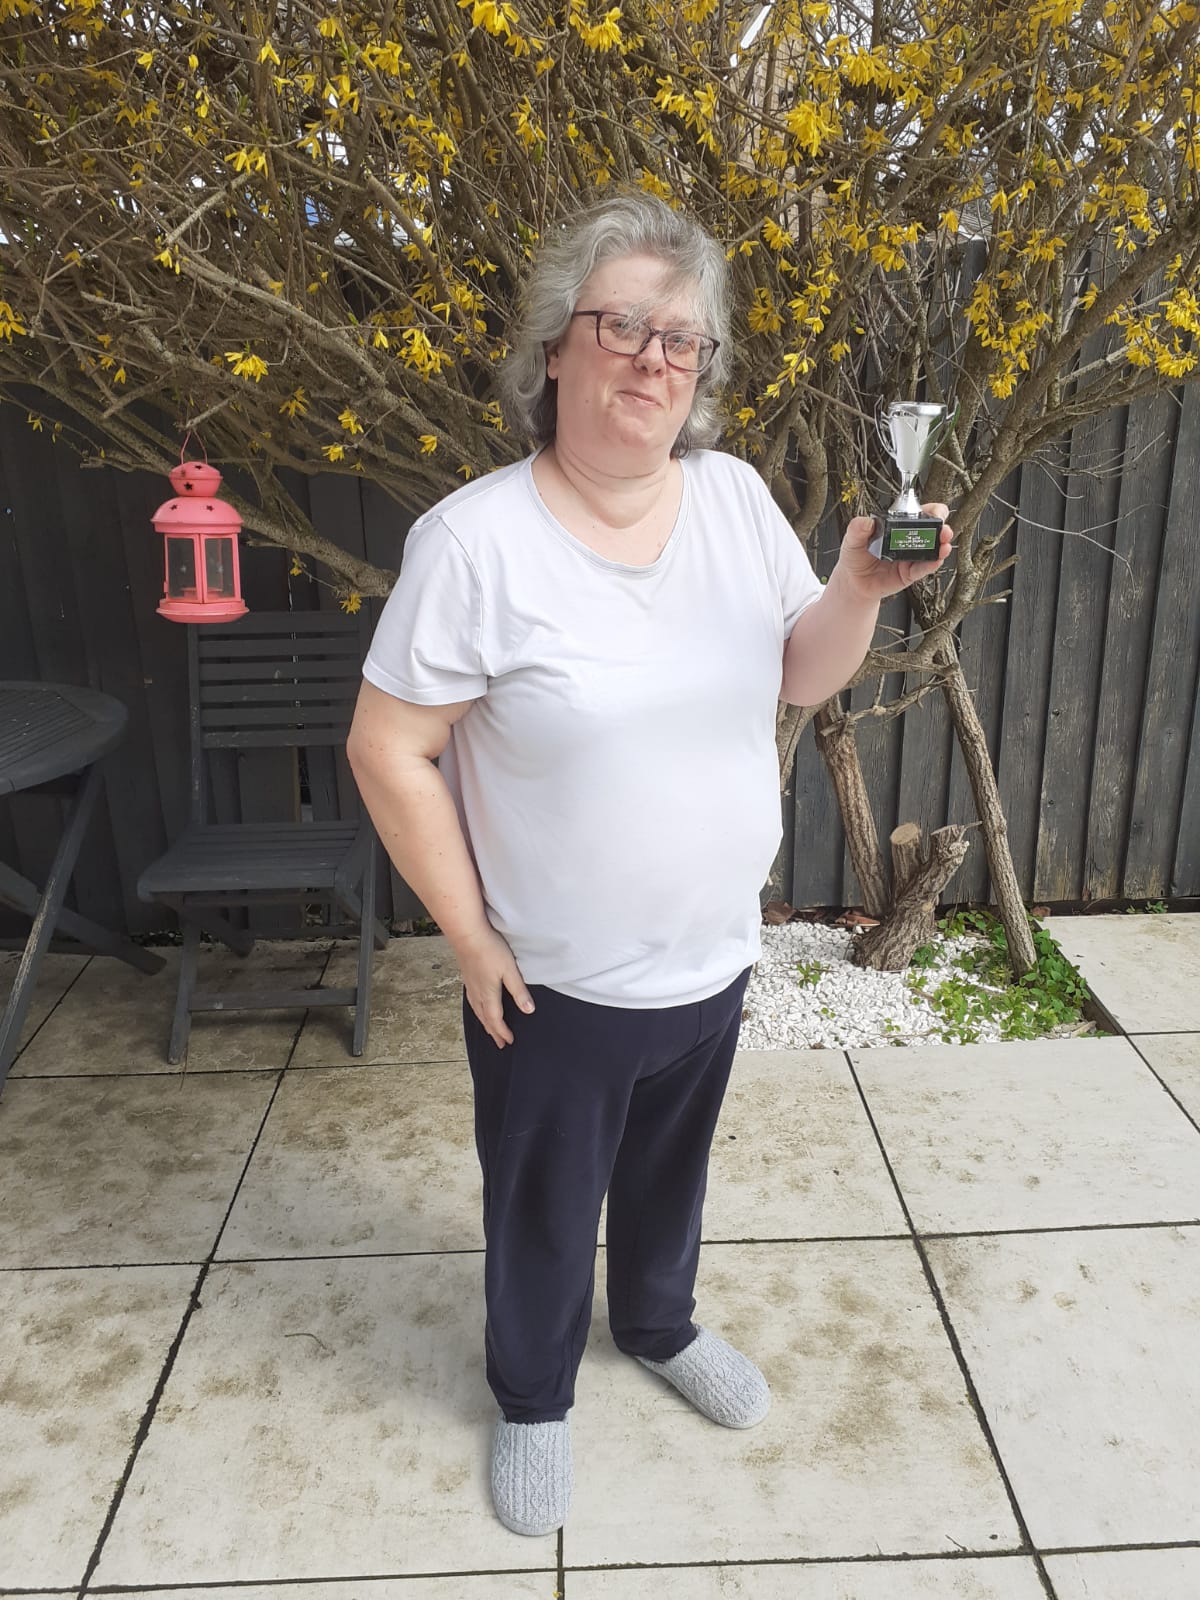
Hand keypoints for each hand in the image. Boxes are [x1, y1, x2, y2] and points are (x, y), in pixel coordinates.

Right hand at [453, 923, 534, 1048]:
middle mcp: (477, 993)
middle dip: (493, 1032)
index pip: (496, 1019)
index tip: (509, 1041)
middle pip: (485, 1018)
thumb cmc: (489, 949)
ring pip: (477, 1011)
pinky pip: (472, 1001)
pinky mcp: (467, 977)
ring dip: (485, 1022)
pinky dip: (477, 1010)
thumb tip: (528, 1010)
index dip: (503, 1032)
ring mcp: (470, 985)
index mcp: (488, 994)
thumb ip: (519, 991)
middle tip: (499, 1043)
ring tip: (489, 1029)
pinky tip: (478, 1006)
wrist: (467, 933)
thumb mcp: (510, 970)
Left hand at [834, 502, 953, 602]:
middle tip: (942, 527)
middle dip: (942, 525)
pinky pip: (923, 568)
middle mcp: (908, 540)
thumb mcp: (852, 539)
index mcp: (897, 527)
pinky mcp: (910, 574)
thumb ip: (857, 529)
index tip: (932, 510)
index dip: (930, 510)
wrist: (852, 582)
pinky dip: (931, 564)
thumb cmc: (855, 558)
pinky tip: (936, 559)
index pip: (919, 513)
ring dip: (941, 545)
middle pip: (933, 529)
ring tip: (943, 543)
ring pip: (933, 549)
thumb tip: (866, 521)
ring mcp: (911, 557)